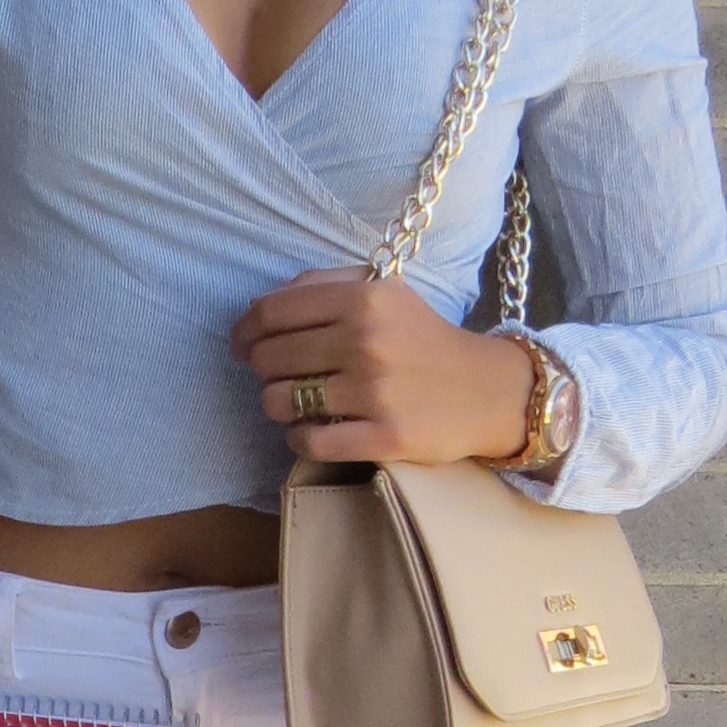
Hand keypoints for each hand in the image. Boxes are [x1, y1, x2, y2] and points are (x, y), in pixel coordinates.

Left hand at [233, 271, 536, 467]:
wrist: (485, 389)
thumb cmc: (423, 338)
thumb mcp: (383, 292)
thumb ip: (325, 285)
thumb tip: (262, 305)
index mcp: (363, 299)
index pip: (273, 312)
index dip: (245, 330)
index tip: (241, 344)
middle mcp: (366, 341)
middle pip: (269, 357)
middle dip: (262, 368)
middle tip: (276, 374)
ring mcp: (374, 392)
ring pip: (280, 401)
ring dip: (278, 404)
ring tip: (298, 402)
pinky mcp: (383, 437)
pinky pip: (309, 441)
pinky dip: (299, 438)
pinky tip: (311, 430)